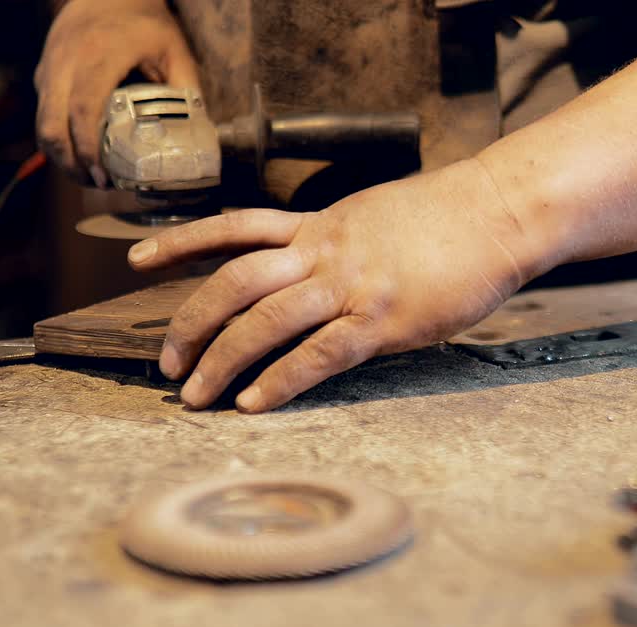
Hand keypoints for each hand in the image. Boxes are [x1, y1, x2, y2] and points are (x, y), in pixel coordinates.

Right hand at [35, 0, 199, 186]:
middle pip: (52, 125)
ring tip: (89, 176)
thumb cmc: (143, 21)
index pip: (83, 109)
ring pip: (42, 123)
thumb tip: (198, 135)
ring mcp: (51, 68)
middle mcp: (66, 63)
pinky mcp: (44, 74)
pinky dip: (58, 139)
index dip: (88, 148)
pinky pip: (44, 114)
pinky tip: (81, 154)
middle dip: (70, 163)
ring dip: (61, 156)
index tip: (102, 176)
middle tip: (97, 184)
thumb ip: (185, 89)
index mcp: (99, 56)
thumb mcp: (174, 49)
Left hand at [126, 159, 547, 412]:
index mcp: (321, 225)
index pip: (234, 229)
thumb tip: (317, 262)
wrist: (499, 213)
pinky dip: (280, 381)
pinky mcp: (381, 320)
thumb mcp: (379, 214)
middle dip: (191, 324)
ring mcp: (350, 285)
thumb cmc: (451, 218)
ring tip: (195, 396)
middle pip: (234, 283)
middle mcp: (323, 251)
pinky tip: (254, 403)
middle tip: (168, 363)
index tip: (137, 259)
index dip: (179, 243)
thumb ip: (340, 240)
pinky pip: (317, 354)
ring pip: (264, 321)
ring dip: (221, 360)